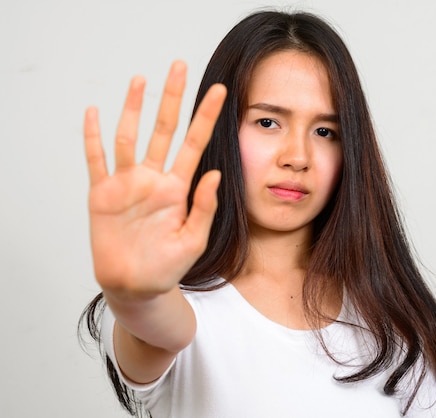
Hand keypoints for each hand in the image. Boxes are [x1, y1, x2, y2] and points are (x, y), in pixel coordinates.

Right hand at [84, 61, 226, 297]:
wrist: (136, 286)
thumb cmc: (168, 267)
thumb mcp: (193, 239)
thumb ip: (204, 207)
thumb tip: (214, 174)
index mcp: (178, 188)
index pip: (195, 144)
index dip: (206, 117)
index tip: (221, 91)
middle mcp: (153, 179)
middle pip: (164, 129)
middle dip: (172, 98)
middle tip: (180, 67)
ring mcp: (127, 184)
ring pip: (129, 137)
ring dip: (133, 108)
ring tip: (140, 79)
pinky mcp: (102, 194)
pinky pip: (96, 160)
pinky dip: (93, 137)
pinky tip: (94, 113)